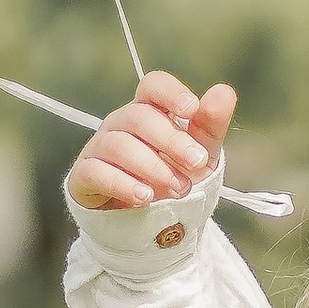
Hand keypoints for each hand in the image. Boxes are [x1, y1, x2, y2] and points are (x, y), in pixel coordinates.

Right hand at [67, 68, 236, 212]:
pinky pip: (96, 171)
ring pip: (119, 144)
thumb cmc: (174, 177)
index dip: (170, 92)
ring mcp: (99, 148)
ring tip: (179, 189)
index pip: (152, 85)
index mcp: (149, 110)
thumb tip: (224, 91)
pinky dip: (122, 183)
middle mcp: (121, 123)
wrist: (149, 222)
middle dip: (171, 140)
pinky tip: (145, 197)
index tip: (191, 110)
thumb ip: (211, 125)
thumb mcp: (201, 155)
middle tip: (197, 163)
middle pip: (139, 116)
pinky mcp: (84, 175)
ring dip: (153, 166)